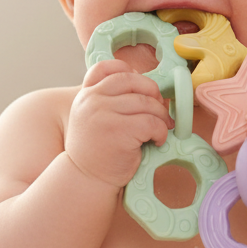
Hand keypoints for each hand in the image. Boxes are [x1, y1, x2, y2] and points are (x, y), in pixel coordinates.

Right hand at [64, 59, 172, 188]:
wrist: (85, 179)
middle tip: (159, 110)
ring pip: (147, 102)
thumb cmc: (96, 151)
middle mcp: (92, 100)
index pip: (107, 67)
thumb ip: (107, 100)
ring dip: (160, 116)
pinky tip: (156, 141)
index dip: (130, 72)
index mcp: (86, 94)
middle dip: (153, 94)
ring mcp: (103, 114)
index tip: (142, 89)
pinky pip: (152, 122)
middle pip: (133, 81)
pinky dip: (161, 131)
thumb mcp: (92, 118)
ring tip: (159, 129)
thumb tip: (147, 89)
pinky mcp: (119, 130)